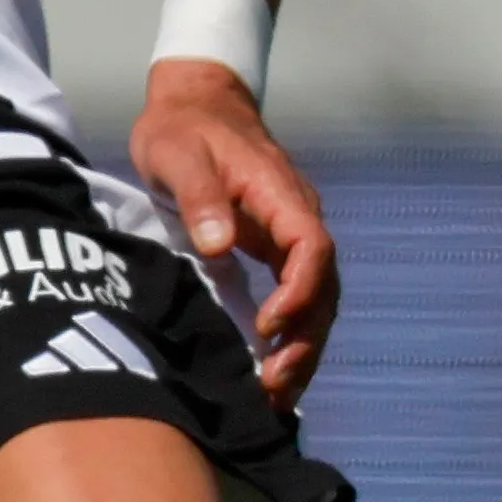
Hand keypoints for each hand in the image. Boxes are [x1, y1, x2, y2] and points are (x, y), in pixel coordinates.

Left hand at [132, 58, 337, 405]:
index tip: (269, 328)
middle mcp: (296, 219)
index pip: (312, 250)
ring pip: (315, 300)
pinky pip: (294, 298)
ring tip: (276, 397)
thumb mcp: (179, 154)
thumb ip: (200, 196)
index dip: (298, 293)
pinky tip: (270, 374)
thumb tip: (219, 244)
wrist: (194, 104)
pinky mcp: (273, 251)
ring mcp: (288, 237)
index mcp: (281, 195)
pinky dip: (289, 337)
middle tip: (274, 386)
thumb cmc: (183, 128)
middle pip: (322, 287)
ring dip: (301, 348)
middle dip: (305, 339)